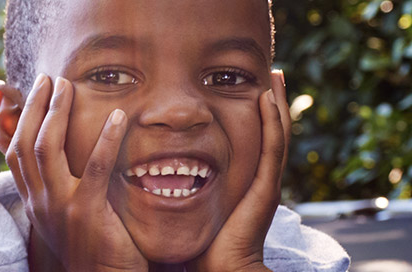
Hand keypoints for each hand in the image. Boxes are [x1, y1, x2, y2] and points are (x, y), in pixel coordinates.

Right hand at [5, 76, 143, 270]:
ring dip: (57, 113)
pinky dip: (105, 140)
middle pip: (26, 143)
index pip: (14, 154)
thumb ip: (63, 191)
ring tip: (69, 87)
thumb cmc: (93, 252)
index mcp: (34, 203)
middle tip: (51, 79)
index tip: (34, 94)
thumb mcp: (67, 219)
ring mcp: (60, 207)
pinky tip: (117, 118)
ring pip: (47, 149)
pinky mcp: (87, 213)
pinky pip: (94, 169)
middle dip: (36, 107)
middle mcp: (40, 202)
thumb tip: (68, 162)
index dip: (20, 120)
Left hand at [190, 70, 289, 271]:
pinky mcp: (266, 188)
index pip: (253, 140)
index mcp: (245, 181)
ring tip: (275, 75)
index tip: (249, 88)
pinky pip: (272, 148)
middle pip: (271, 131)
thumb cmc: (203, 243)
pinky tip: (269, 100)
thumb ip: (184, 186)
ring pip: (277, 134)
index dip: (255, 115)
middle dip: (272, 102)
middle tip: (271, 72)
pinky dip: (273, 122)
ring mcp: (266, 182)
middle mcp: (260, 178)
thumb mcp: (194, 205)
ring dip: (277, 103)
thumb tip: (156, 170)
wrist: (222, 269)